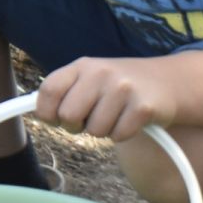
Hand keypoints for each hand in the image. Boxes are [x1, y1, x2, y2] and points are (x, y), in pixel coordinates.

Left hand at [34, 56, 178, 142]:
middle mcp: (100, 73)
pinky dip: (122, 134)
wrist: (167, 81)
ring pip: (94, 130)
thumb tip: (35, 112)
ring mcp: (123, 89)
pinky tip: (130, 120)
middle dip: (75, 126)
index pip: (48, 90)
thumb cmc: (118, 85)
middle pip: (68, 116)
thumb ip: (64, 92)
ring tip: (114, 115)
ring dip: (102, 131)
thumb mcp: (89, 79)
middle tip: (89, 119)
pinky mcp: (143, 107)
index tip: (54, 119)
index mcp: (81, 66)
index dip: (46, 111)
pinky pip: (118, 136)